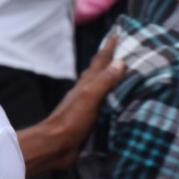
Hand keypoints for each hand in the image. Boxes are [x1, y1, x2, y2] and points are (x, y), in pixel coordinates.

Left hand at [40, 32, 124, 167]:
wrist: (54, 146)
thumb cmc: (71, 120)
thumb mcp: (88, 97)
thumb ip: (104, 81)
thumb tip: (119, 62)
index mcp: (86, 85)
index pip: (100, 61)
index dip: (109, 47)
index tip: (118, 32)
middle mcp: (85, 92)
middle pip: (100, 72)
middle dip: (111, 60)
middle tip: (124, 48)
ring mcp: (86, 106)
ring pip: (101, 87)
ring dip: (111, 79)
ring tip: (124, 72)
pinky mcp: (88, 120)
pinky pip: (103, 104)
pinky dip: (111, 98)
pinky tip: (117, 101)